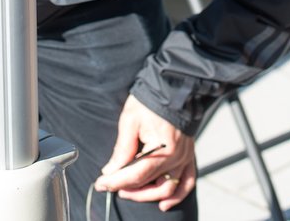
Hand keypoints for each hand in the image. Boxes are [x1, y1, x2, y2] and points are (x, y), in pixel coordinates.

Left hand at [95, 94, 195, 211]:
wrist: (174, 86)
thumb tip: (111, 170)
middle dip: (126, 187)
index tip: (101, 183)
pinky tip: (163, 203)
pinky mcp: (189, 155)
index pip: (135, 175)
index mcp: (161, 148)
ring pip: (167, 189)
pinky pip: (187, 182)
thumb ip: (122, 148)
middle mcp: (175, 157)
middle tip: (110, 185)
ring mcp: (184, 157)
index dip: (115, 182)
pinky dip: (177, 195)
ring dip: (147, 195)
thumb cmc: (151, 100)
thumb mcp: (130, 120)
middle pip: (149, 183)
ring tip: (129, 192)